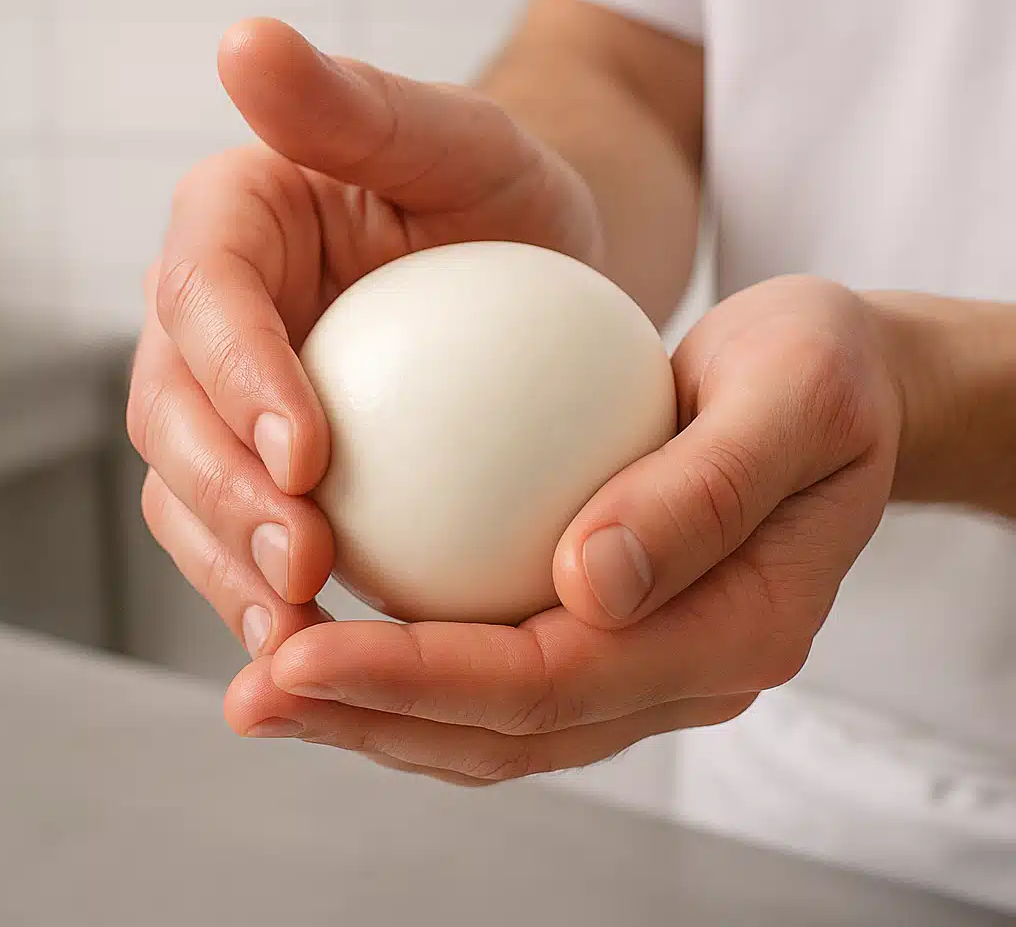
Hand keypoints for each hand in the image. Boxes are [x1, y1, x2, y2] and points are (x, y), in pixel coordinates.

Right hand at [127, 18, 601, 659]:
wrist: (532, 278)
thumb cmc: (503, 196)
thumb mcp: (459, 138)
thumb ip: (356, 105)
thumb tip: (241, 41)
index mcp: (233, 226)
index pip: (204, 296)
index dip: (236, 376)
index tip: (304, 452)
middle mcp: (213, 319)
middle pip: (175, 411)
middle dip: (225, 496)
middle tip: (302, 566)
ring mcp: (236, 402)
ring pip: (194, 492)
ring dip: (232, 568)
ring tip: (298, 632)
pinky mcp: (275, 470)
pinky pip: (253, 535)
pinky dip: (273, 592)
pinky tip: (324, 644)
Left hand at [226, 276, 903, 785]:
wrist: (851, 386)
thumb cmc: (828, 373)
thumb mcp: (791, 395)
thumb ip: (705, 491)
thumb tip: (585, 582)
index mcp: (737, 630)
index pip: (554, 681)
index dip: (422, 678)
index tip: (304, 650)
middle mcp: (686, 668)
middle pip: (511, 730)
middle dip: (371, 720)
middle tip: (252, 693)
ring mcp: (650, 656)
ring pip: (498, 722)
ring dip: (377, 710)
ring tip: (268, 682)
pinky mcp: (618, 624)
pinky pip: (506, 664)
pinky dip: (414, 661)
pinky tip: (338, 622)